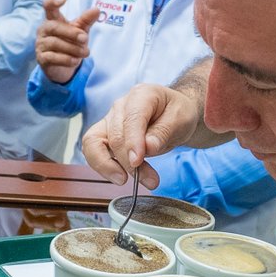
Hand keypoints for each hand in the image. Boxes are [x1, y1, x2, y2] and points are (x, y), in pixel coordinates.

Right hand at [35, 0, 98, 83]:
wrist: (63, 67)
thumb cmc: (70, 43)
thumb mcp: (80, 30)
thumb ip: (86, 20)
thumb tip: (96, 9)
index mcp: (52, 19)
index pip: (48, 6)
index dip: (53, 1)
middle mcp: (43, 30)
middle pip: (54, 26)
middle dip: (71, 33)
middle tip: (85, 39)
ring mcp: (41, 44)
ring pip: (54, 43)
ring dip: (73, 48)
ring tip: (85, 52)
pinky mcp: (41, 58)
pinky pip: (52, 57)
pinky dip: (66, 59)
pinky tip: (76, 60)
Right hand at [81, 82, 204, 187]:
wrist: (174, 116)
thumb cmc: (177, 114)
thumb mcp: (181, 120)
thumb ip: (164, 132)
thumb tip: (147, 148)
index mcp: (141, 95)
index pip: (131, 119)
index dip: (132, 142)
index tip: (137, 162)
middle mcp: (121, 106)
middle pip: (115, 135)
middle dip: (128, 162)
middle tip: (150, 180)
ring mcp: (110, 120)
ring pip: (94, 143)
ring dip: (108, 166)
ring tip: (124, 181)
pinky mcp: (105, 135)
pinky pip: (93, 150)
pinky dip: (103, 166)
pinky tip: (119, 176)